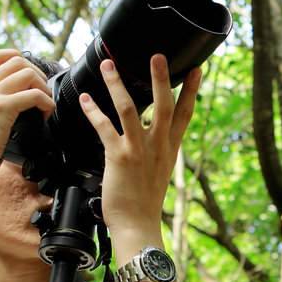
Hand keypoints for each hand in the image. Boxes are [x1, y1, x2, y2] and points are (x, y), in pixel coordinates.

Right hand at [0, 49, 54, 191]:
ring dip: (43, 87)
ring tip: (45, 104)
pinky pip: (34, 95)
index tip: (28, 75)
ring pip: (27, 73)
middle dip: (36, 73)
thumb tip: (11, 118)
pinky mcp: (1, 108)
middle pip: (16, 60)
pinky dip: (47, 103)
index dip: (15, 58)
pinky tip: (46, 116)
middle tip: (42, 92)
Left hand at [79, 54, 202, 233]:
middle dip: (162, 78)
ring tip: (109, 65)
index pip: (185, 115)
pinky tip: (85, 99)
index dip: (191, 91)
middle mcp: (158, 146)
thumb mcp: (158, 174)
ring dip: (117, 85)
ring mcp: (139, 151)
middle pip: (165, 105)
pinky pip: (105, 128)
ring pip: (131, 109)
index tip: (196, 69)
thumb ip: (156, 153)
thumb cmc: (144, 204)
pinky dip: (93, 111)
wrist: (138, 226)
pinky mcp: (119, 157)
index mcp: (170, 149)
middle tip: (158, 55)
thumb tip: (151, 140)